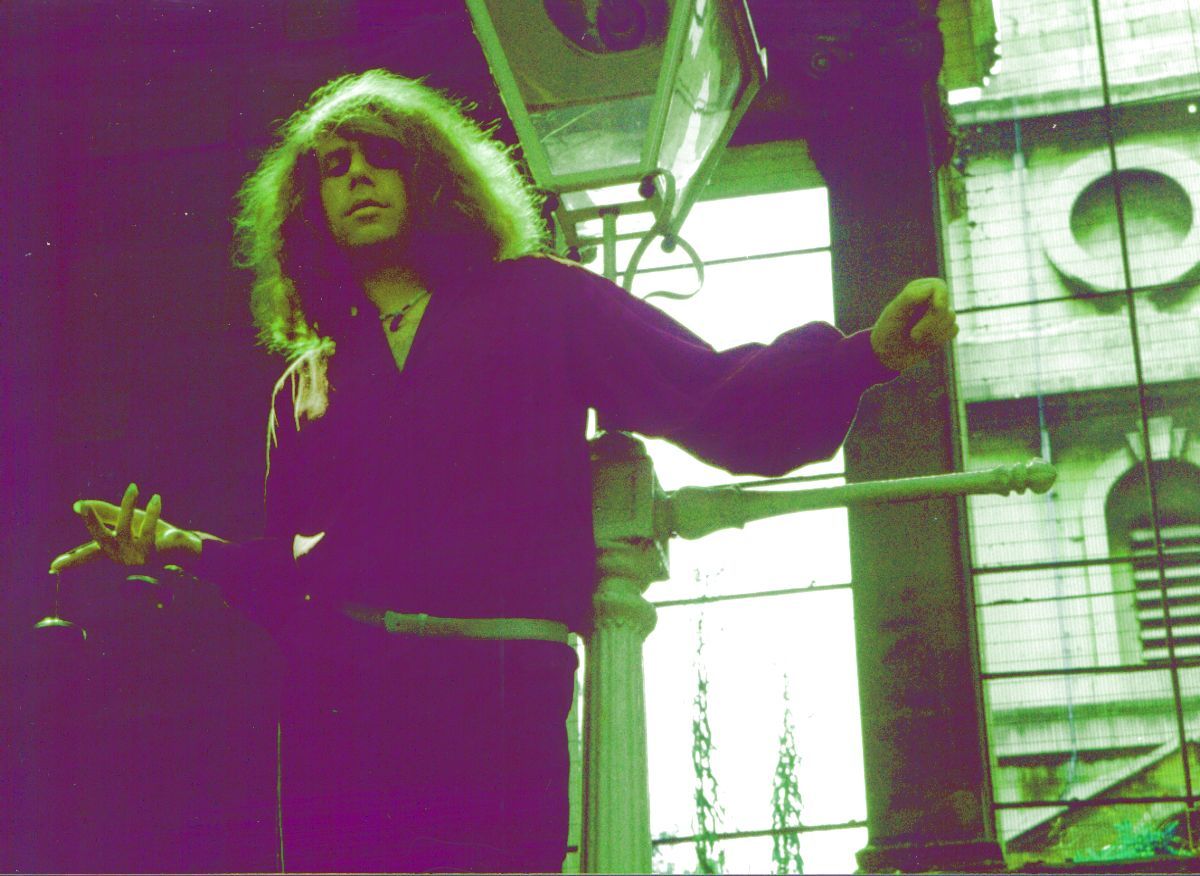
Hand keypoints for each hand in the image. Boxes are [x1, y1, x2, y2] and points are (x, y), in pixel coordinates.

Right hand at [49, 483, 202, 572]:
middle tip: (83, 508)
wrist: (181, 546)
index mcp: (112, 550)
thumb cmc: (152, 533)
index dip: (71, 559)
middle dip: (92, 523)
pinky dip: (151, 512)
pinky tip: (155, 498)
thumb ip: (106, 513)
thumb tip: (78, 505)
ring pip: (124, 529)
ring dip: (127, 506)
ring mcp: (135, 556)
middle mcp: (120, 555)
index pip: (88, 554)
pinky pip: (148, 529)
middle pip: (101, 540)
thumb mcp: (127, 520)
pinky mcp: (152, 552)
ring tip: (133, 487)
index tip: (52, 567)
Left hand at [870, 277, 958, 371]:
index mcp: (918, 289)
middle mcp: (931, 299)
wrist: (889, 355)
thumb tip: (931, 288)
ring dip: (933, 332)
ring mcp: (939, 314)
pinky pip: (953, 330)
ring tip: (915, 339)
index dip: (941, 296)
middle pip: (945, 304)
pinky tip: (926, 344)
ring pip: (951, 318)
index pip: (938, 286)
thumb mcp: (895, 313)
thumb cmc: (889, 331)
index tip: (938, 307)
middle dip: (931, 322)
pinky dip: (940, 338)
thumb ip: (911, 297)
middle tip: (913, 335)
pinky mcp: (945, 329)